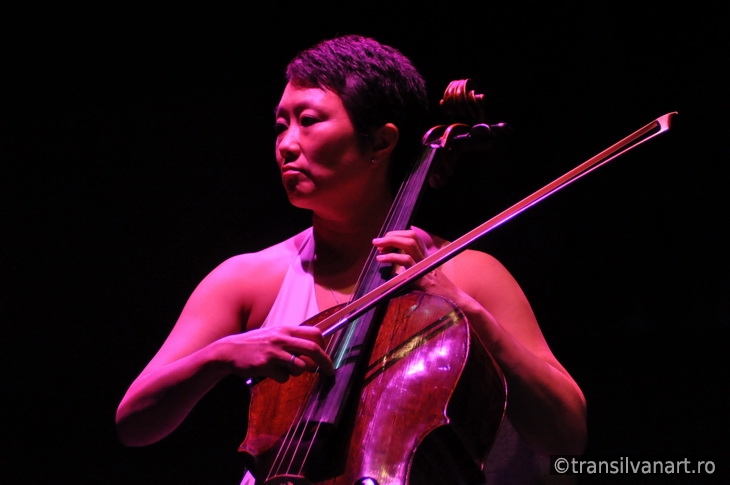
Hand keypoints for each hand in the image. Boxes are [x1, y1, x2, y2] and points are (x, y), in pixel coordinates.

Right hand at [215, 325, 333, 382]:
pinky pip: (284, 377)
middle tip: (330, 371)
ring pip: (300, 367)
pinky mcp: (266, 365)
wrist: (229, 351)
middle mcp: (281, 338)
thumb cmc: (255, 344)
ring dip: (296, 372)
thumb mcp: (273, 335)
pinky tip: (270, 372)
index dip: (324, 345)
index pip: (314, 333)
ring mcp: (274, 351)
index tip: (326, 355)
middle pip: (312, 349)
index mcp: (285, 329)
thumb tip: (312, 350)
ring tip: (283, 368)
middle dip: (325, 362)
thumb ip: (291, 340)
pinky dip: (281, 378)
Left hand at [372, 229, 463, 302]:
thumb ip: (411, 274)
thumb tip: (394, 273)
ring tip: (378, 247)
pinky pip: (407, 262)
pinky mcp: (422, 276)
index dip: (398, 235)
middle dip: (392, 235)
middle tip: (377, 242)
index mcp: (426, 258)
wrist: (455, 304)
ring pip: (410, 244)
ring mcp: (425, 266)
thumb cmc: (438, 296)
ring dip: (391, 242)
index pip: (413, 237)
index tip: (385, 241)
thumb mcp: (424, 280)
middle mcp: (426, 259)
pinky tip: (382, 259)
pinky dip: (392, 257)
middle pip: (411, 237)